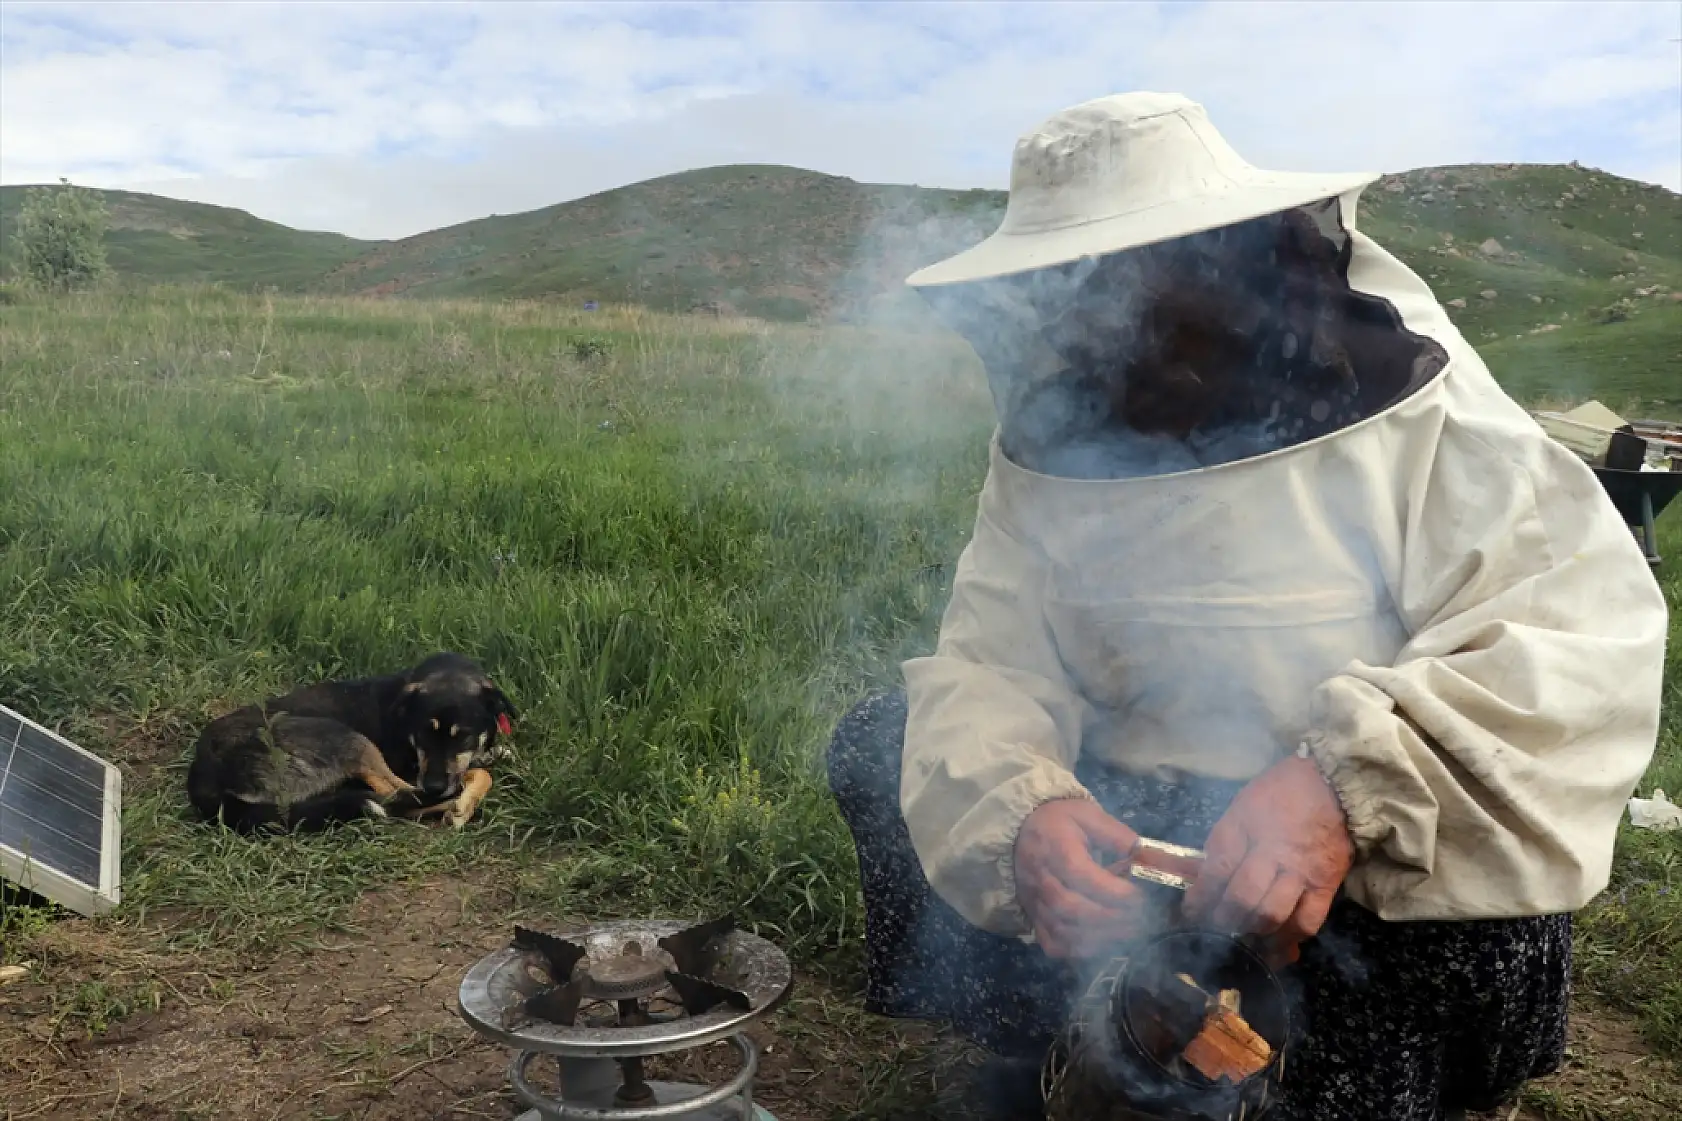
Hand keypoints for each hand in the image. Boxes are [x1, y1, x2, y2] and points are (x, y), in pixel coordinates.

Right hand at [1014, 798, 1146, 959]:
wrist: (1019, 831)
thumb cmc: (1059, 821)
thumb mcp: (1089, 815)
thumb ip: (1118, 836)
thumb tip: (1150, 858)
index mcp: (1055, 848)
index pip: (1082, 875)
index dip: (1114, 891)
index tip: (1140, 895)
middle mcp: (1041, 879)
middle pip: (1071, 907)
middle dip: (1111, 917)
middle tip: (1141, 917)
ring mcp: (1035, 902)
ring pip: (1063, 930)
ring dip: (1100, 936)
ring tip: (1130, 931)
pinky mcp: (1033, 917)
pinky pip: (1053, 944)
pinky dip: (1078, 950)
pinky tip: (1102, 941)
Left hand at [1183, 755, 1352, 966]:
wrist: (1333, 784)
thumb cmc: (1280, 792)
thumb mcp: (1240, 807)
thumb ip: (1224, 843)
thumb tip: (1204, 878)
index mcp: (1244, 827)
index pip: (1216, 871)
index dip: (1200, 898)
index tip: (1191, 913)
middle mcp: (1272, 852)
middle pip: (1242, 898)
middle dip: (1223, 921)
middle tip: (1214, 932)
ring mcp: (1301, 871)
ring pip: (1271, 915)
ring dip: (1252, 934)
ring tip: (1242, 940)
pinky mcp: (1327, 885)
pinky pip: (1307, 922)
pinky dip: (1289, 939)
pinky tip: (1276, 946)